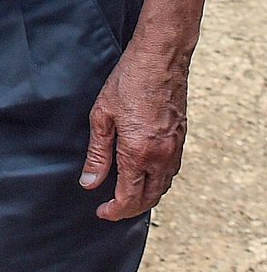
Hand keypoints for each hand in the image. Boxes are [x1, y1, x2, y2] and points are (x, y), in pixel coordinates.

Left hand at [79, 36, 187, 220]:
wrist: (161, 58)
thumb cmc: (129, 81)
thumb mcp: (102, 115)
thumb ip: (97, 153)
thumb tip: (90, 183)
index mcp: (138, 153)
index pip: (129, 198)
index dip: (114, 211)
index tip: (102, 212)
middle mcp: (161, 156)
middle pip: (149, 198)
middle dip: (130, 209)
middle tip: (112, 208)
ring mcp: (175, 148)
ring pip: (163, 187)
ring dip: (146, 198)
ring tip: (127, 196)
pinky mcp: (181, 139)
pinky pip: (171, 172)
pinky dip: (158, 182)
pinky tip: (146, 176)